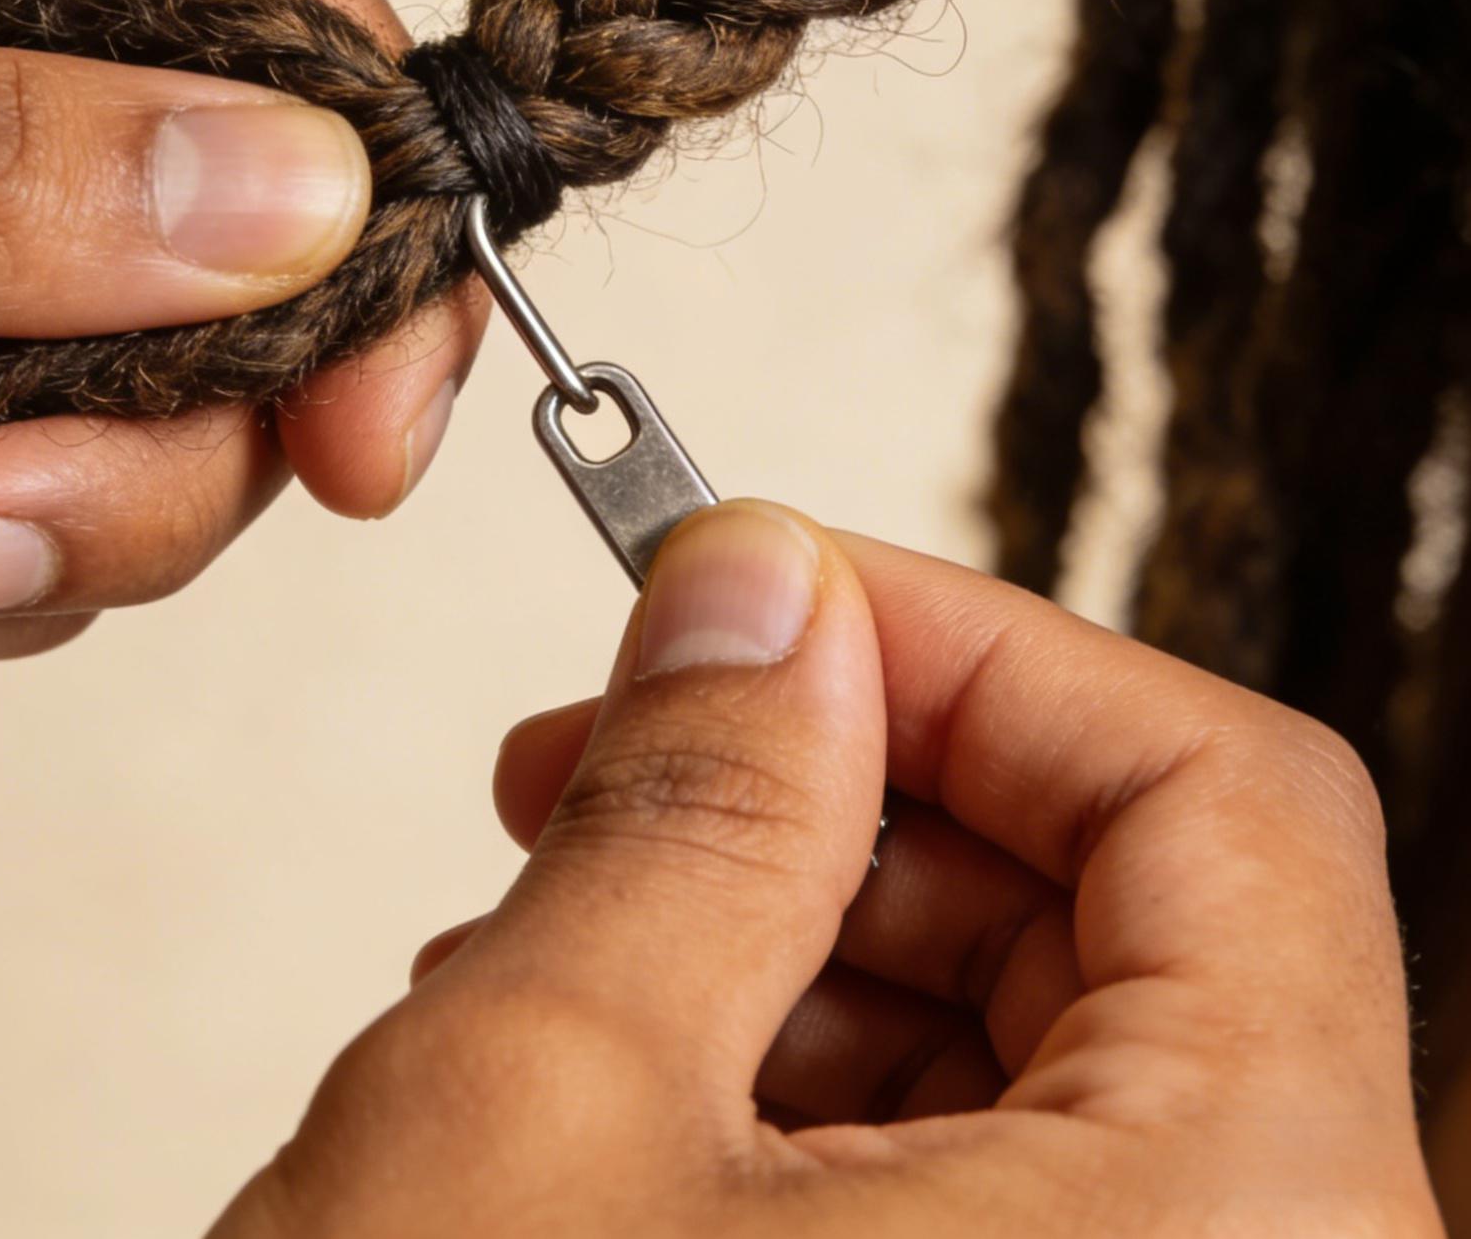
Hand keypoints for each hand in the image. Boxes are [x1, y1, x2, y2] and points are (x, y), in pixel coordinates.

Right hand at [218, 503, 1440, 1236]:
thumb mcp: (547, 1094)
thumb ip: (691, 797)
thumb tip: (756, 592)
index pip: (1223, 798)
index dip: (971, 648)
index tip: (765, 596)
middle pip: (1137, 928)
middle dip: (849, 806)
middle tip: (623, 759)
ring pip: (1046, 1065)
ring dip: (800, 951)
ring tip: (568, 942)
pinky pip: (992, 1204)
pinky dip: (805, 1107)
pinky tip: (616, 1092)